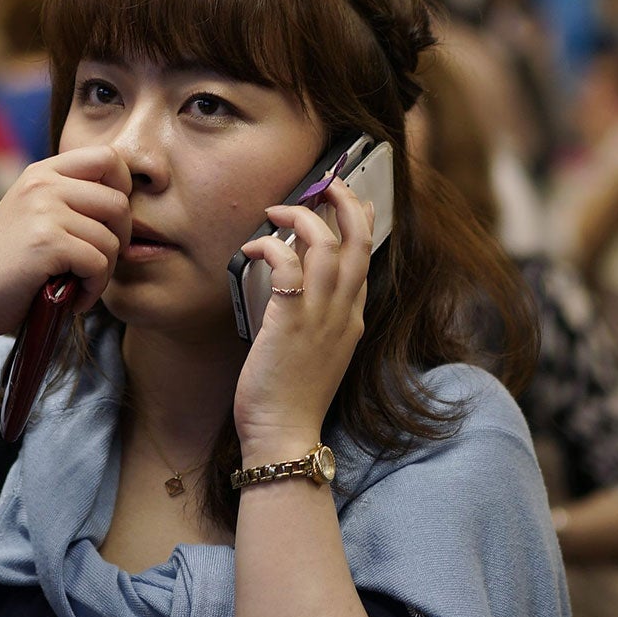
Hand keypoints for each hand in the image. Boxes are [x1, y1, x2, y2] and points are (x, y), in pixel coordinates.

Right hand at [0, 146, 131, 341]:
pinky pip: (98, 263)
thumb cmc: (12, 265)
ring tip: (80, 285)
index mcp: (42, 173)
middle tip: (100, 263)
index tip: (110, 224)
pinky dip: (93, 288)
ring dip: (104, 272)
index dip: (122, 190)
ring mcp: (44, 210)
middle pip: (118, 201)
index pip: (107, 157)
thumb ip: (70, 198)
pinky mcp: (48, 242)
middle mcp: (42, 183)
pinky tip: (74, 298)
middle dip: (121, 239)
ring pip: (112, 239)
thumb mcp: (36, 215)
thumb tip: (126, 198)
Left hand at [233, 178, 374, 459]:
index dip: (359, 220)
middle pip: (358, 239)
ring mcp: (321, 316)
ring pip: (326, 244)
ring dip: (301, 217)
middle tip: (324, 182)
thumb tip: (295, 273)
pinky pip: (288, 265)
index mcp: (353, 318)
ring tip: (277, 210)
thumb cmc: (291, 397)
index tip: (348, 198)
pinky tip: (252, 246)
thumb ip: (314, 312)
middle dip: (344, 201)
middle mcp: (345, 312)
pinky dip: (270, 246)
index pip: (365, 256)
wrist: (285, 434)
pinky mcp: (291, 322)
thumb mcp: (315, 348)